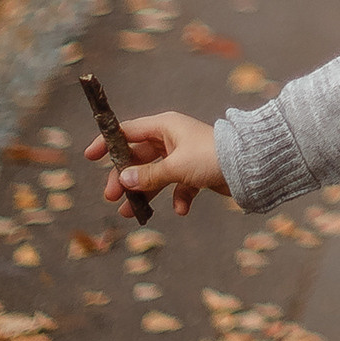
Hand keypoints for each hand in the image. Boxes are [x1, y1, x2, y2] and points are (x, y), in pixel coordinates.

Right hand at [85, 110, 225, 219]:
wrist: (250, 166)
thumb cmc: (211, 157)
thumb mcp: (175, 167)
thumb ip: (148, 175)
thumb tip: (123, 180)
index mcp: (165, 127)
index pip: (129, 131)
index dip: (108, 143)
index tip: (89, 157)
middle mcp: (173, 139)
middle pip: (139, 157)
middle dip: (125, 178)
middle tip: (112, 197)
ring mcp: (184, 156)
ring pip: (156, 175)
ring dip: (145, 193)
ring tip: (131, 213)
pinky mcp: (196, 172)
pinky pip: (178, 186)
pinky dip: (178, 198)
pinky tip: (181, 209)